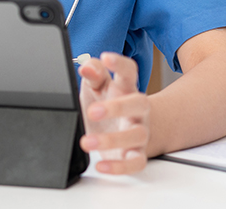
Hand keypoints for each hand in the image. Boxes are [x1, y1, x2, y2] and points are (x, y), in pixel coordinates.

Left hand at [78, 52, 149, 174]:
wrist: (122, 129)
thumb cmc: (106, 102)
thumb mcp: (96, 86)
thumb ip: (93, 73)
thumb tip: (85, 66)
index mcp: (126, 88)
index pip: (129, 71)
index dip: (119, 63)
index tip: (106, 57)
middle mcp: (137, 110)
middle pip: (138, 103)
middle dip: (118, 107)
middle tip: (92, 111)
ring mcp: (139, 132)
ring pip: (136, 135)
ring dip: (112, 140)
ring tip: (87, 142)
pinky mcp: (136, 154)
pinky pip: (136, 163)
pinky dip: (119, 167)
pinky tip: (101, 166)